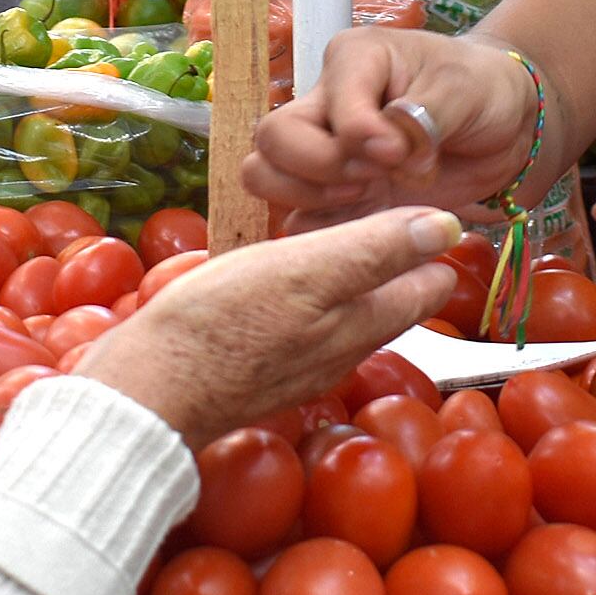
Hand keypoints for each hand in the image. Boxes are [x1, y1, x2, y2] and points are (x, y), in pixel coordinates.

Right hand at [73, 208, 462, 446]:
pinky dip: (315, 293)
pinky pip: (307, 322)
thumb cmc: (222, 323)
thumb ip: (375, 250)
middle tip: (397, 206)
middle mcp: (343, 351)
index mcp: (361, 324)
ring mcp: (301, 364)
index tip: (434, 201)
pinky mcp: (262, 367)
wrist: (148, 393)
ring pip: (348, 312)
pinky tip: (291, 277)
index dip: (434, 240)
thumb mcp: (305, 271)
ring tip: (348, 229)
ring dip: (358, 274)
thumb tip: (447, 227)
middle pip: (391, 300)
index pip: (427, 283)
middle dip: (403, 257)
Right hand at [242, 29, 542, 229]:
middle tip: (372, 179)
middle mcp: (325, 104)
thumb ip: (422, 116)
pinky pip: (298, 220)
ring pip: (266, 176)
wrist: (505, 128)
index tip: (400, 153)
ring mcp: (325, 153)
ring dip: (309, 199)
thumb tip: (385, 151)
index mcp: (353, 62)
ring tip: (366, 199)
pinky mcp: (336, 198)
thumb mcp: (462, 89)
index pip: (326, 103)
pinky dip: (320, 234)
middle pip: (272, 138)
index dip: (358, 136)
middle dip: (319, 168)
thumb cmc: (481, 90)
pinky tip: (363, 232)